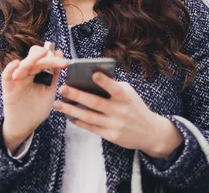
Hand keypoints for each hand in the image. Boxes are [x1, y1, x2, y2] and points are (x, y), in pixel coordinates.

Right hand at [1, 45, 67, 150]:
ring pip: (21, 65)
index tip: (64, 61)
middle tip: (50, 52)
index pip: (43, 60)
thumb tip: (59, 55)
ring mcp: (17, 80)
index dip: (53, 58)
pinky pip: (6, 75)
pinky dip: (10, 68)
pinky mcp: (8, 88)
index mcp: (37, 73)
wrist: (25, 125)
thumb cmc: (37, 108)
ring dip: (31, 59)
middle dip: (41, 55)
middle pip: (32, 60)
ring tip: (41, 54)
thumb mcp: (49, 91)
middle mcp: (26, 74)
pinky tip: (17, 63)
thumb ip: (54, 75)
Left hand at [53, 72, 182, 158]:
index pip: (114, 88)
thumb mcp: (129, 93)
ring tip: (57, 104)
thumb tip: (91, 77)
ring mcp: (115, 125)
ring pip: (89, 117)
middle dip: (77, 95)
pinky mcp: (111, 136)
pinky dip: (79, 122)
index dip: (104, 81)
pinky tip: (68, 116)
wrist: (150, 132)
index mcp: (125, 97)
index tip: (93, 73)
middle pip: (95, 103)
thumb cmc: (135, 107)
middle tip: (62, 89)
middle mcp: (120, 111)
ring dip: (71, 110)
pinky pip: (91, 128)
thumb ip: (113, 86)